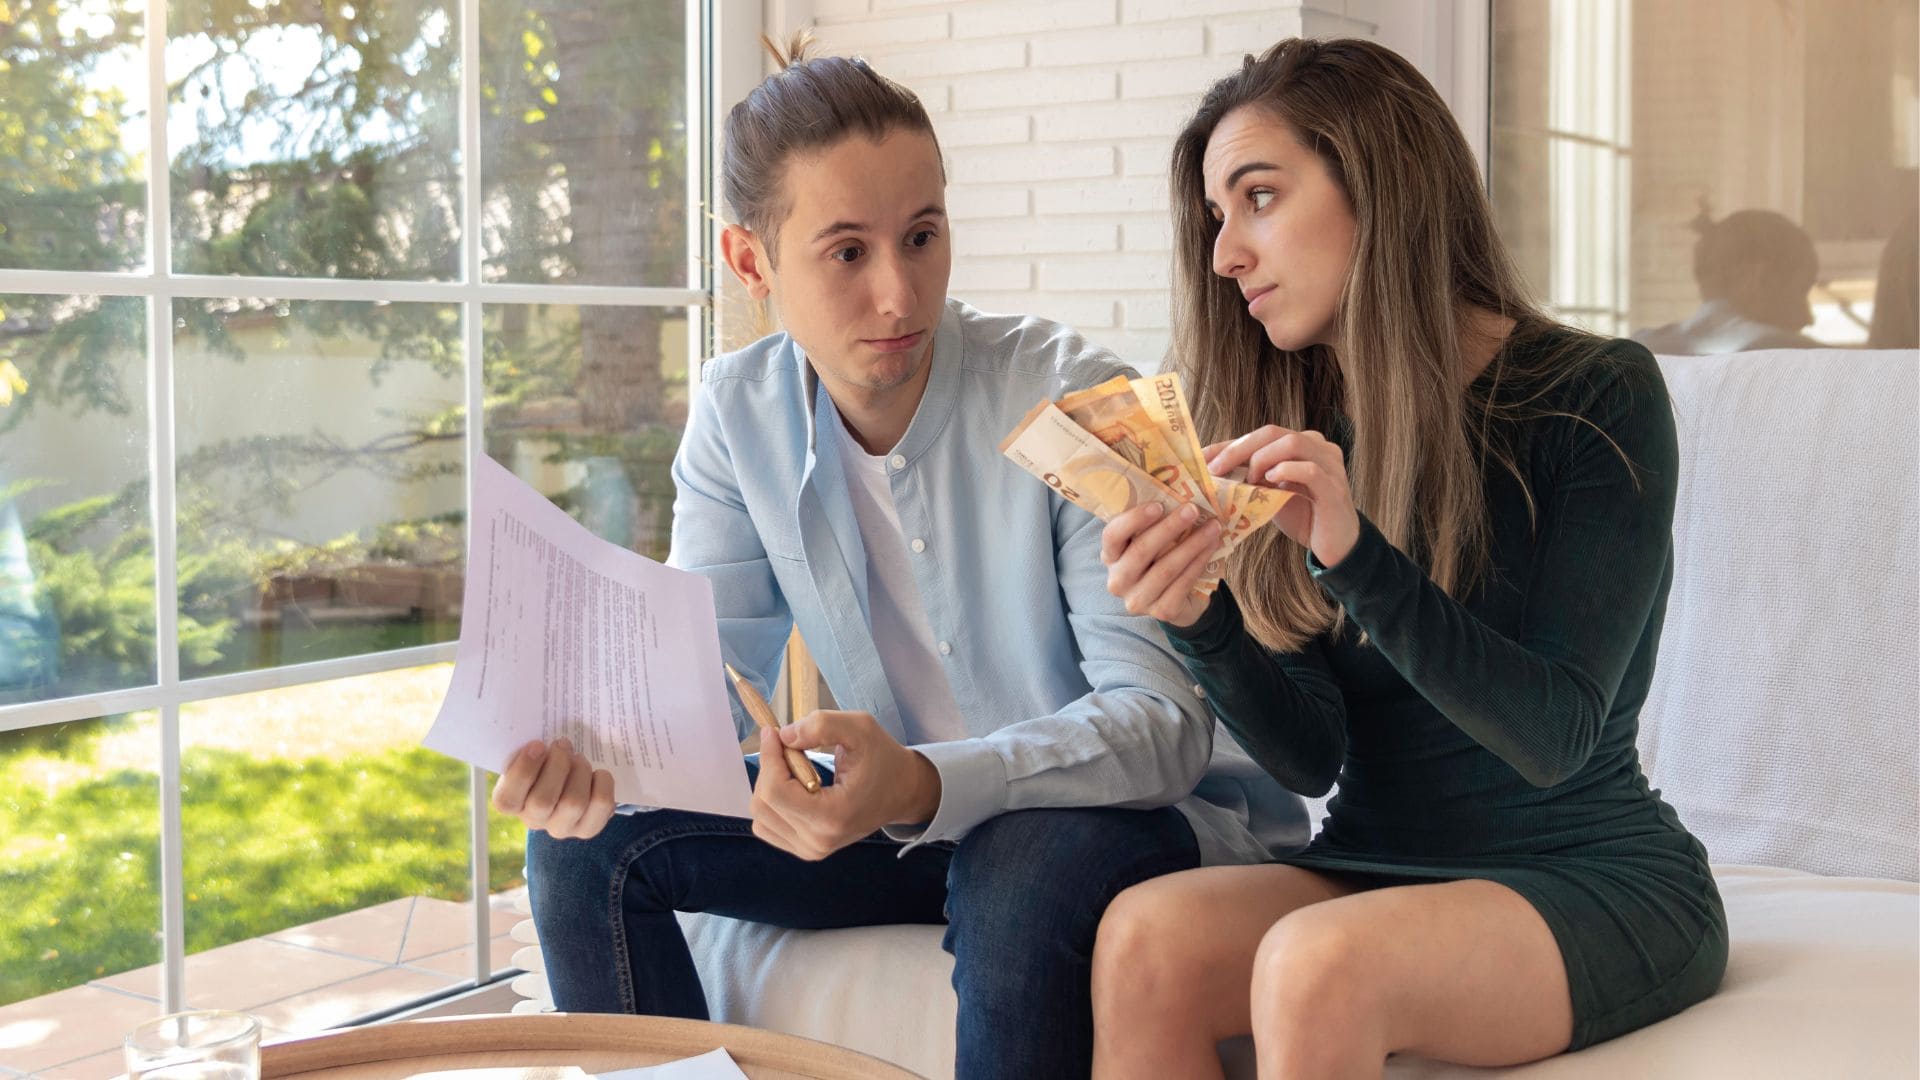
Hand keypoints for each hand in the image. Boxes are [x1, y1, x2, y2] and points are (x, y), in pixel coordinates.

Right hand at [490, 738, 615, 839]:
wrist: (569, 784)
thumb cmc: (544, 764)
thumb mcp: (531, 757)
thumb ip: (530, 750)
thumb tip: (541, 741)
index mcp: (511, 802)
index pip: (507, 799)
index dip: (523, 770)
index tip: (537, 744)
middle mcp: (533, 820)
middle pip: (543, 800)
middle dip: (557, 764)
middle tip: (563, 744)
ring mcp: (561, 828)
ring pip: (573, 802)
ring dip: (580, 770)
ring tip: (579, 758)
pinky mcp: (588, 828)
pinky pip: (600, 803)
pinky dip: (603, 781)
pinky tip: (596, 774)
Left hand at [749, 710, 941, 860]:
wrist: (902, 792)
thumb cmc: (883, 759)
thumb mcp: (860, 729)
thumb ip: (821, 726)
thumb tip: (783, 736)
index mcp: (833, 816)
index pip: (776, 791)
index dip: (768, 757)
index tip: (773, 732)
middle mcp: (819, 841)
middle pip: (763, 803)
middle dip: (770, 768)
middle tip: (790, 747)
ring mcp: (811, 850)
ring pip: (761, 815)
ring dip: (769, 784)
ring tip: (795, 768)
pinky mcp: (805, 850)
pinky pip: (767, 826)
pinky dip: (772, 802)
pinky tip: (793, 787)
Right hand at [1100, 501, 1222, 627]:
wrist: (1181, 600)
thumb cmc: (1165, 559)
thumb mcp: (1156, 540)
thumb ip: (1159, 521)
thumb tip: (1183, 490)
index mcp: (1111, 556)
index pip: (1112, 536)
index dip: (1133, 520)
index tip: (1159, 505)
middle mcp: (1118, 580)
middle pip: (1140, 551)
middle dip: (1169, 528)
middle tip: (1193, 510)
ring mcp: (1137, 600)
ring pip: (1165, 569)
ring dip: (1192, 545)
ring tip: (1212, 527)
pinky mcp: (1161, 612)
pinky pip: (1182, 584)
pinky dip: (1199, 563)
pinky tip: (1212, 547)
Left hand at [1206, 427, 1358, 568]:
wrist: (1335, 546)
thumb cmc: (1303, 516)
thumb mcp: (1271, 492)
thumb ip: (1251, 476)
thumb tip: (1211, 470)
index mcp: (1303, 443)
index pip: (1261, 434)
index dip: (1229, 444)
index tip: (1201, 458)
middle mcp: (1319, 446)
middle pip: (1273, 432)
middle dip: (1239, 449)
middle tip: (1215, 469)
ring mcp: (1329, 464)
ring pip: (1292, 443)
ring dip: (1262, 459)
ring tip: (1248, 480)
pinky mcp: (1334, 487)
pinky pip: (1310, 470)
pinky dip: (1286, 471)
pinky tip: (1270, 482)